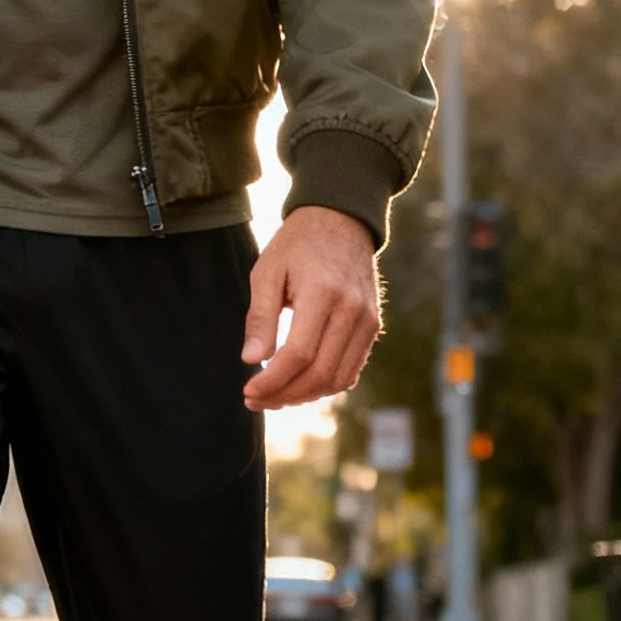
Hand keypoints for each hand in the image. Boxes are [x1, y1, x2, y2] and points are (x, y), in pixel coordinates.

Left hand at [242, 206, 380, 410]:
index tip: (247, 390)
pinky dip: (324, 385)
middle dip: (284, 395)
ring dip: (304, 396)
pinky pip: (350, 369)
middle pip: (319, 373)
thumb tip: (251, 360)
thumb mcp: (267, 272)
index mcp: (323, 293)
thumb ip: (260, 317)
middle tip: (255, 399)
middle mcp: (352, 310)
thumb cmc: (297, 245)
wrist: (341, 220)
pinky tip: (298, 385)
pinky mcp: (373, 326)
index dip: (272, 380)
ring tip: (274, 397)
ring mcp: (367, 320)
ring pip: (338, 379)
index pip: (299, 354)